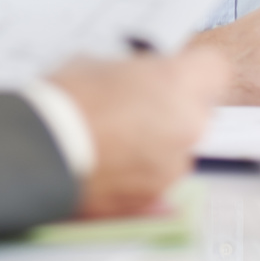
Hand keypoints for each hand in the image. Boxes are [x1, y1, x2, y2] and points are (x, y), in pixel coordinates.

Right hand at [48, 50, 227, 218]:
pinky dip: (140, 171)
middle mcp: (187, 126)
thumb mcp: (101, 63)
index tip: (177, 71)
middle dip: (174, 109)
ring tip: (115, 137)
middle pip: (197, 112)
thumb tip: (135, 79)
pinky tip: (109, 160)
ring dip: (157, 142)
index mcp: (178, 84)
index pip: (215, 69)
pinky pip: (158, 177)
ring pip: (178, 147)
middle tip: (138, 104)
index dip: (194, 70)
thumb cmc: (68, 100)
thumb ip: (134, 73)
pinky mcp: (154, 196)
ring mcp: (173, 166)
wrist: (44, 150)